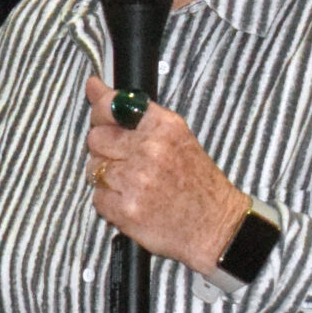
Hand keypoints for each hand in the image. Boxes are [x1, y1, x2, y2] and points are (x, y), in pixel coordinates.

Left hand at [82, 77, 245, 273]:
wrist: (217, 226)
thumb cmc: (198, 184)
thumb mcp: (176, 137)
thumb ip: (133, 112)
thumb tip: (94, 85)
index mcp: (165, 126)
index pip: (113, 105)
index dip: (100, 111)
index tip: (100, 116)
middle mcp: (150, 150)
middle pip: (96, 138)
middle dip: (105, 150)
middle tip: (126, 161)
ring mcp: (137, 180)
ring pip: (94, 169)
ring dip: (107, 178)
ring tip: (135, 185)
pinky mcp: (126, 210)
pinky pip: (98, 198)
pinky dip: (110, 203)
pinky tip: (133, 202)